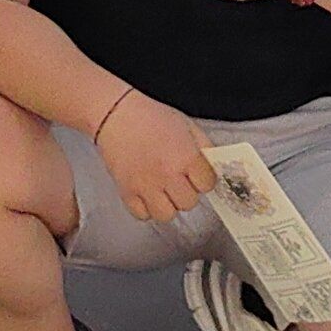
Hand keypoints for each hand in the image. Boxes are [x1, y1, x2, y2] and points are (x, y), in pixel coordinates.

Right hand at [100, 91, 219, 224]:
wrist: (118, 115)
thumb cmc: (152, 117)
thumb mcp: (187, 125)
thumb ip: (203, 147)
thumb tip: (212, 166)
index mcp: (185, 157)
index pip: (207, 184)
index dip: (204, 180)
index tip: (198, 175)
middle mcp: (167, 175)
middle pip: (189, 203)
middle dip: (187, 192)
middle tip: (180, 181)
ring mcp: (146, 186)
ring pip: (167, 215)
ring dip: (168, 205)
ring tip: (164, 191)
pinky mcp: (127, 192)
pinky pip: (142, 215)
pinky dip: (146, 208)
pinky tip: (147, 193)